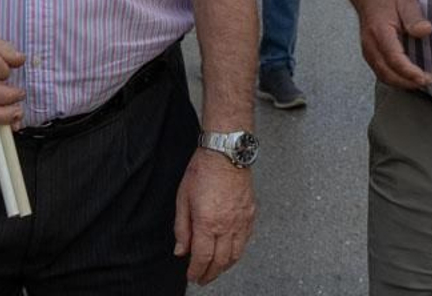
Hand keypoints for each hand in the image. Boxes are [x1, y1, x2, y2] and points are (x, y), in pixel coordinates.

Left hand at [173, 150, 254, 284]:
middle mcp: (227, 225)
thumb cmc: (202, 170)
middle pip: (220, 261)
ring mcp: (242, 220)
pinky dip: (238, 252)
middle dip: (210, 274)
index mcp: (207, 222)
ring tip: (216, 270)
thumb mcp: (182, 198)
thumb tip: (180, 250)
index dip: (196, 271)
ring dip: (225, 267)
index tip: (192, 276)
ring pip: (236, 254)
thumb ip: (181, 228)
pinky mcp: (251, 214)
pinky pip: (246, 241)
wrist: (226, 152)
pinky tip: (231, 253)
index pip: (202, 257)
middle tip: (202, 278)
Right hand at [351, 0, 431, 89]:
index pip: (394, 58)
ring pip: (383, 76)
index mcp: (379, 31)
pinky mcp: (370, 55)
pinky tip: (408, 79)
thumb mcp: (406, 2)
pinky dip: (395, 80)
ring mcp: (368, 51)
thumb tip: (426, 30)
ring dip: (402, 83)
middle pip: (387, 72)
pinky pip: (381, 73)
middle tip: (428, 81)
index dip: (409, 72)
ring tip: (421, 82)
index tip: (426, 77)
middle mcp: (370, 44)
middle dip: (408, 82)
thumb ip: (415, 17)